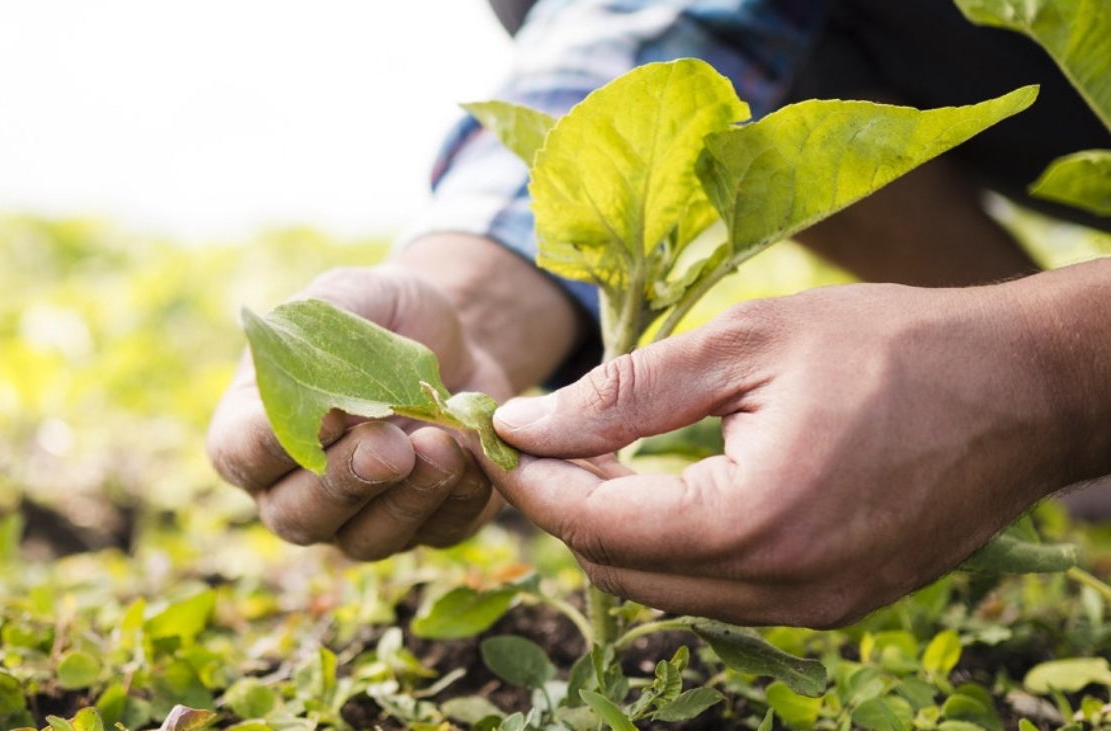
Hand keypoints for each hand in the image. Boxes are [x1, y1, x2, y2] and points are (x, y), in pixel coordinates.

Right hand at [207, 265, 512, 559]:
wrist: (455, 338)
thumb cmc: (381, 316)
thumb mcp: (347, 296)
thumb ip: (317, 333)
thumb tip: (321, 398)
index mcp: (255, 428)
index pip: (241, 455)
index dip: (273, 445)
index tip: (324, 415)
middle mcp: (296, 487)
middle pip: (298, 516)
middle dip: (346, 482)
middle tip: (391, 446)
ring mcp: (358, 517)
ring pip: (366, 540)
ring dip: (406, 500)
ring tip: (442, 447)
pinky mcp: (424, 526)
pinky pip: (436, 533)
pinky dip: (458, 500)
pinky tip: (473, 456)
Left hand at [488, 268, 1109, 627]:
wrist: (1025, 389)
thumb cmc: (893, 345)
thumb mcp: (746, 344)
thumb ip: (624, 391)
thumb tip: (523, 422)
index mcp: (754, 520)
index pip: (595, 524)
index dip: (529, 478)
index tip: (491, 431)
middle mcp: (780, 589)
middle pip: (617, 571)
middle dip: (562, 505)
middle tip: (536, 436)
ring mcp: (810, 609)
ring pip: (661, 589)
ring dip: (613, 528)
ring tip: (595, 451)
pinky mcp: (830, 605)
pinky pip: (715, 591)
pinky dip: (671, 544)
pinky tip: (663, 483)